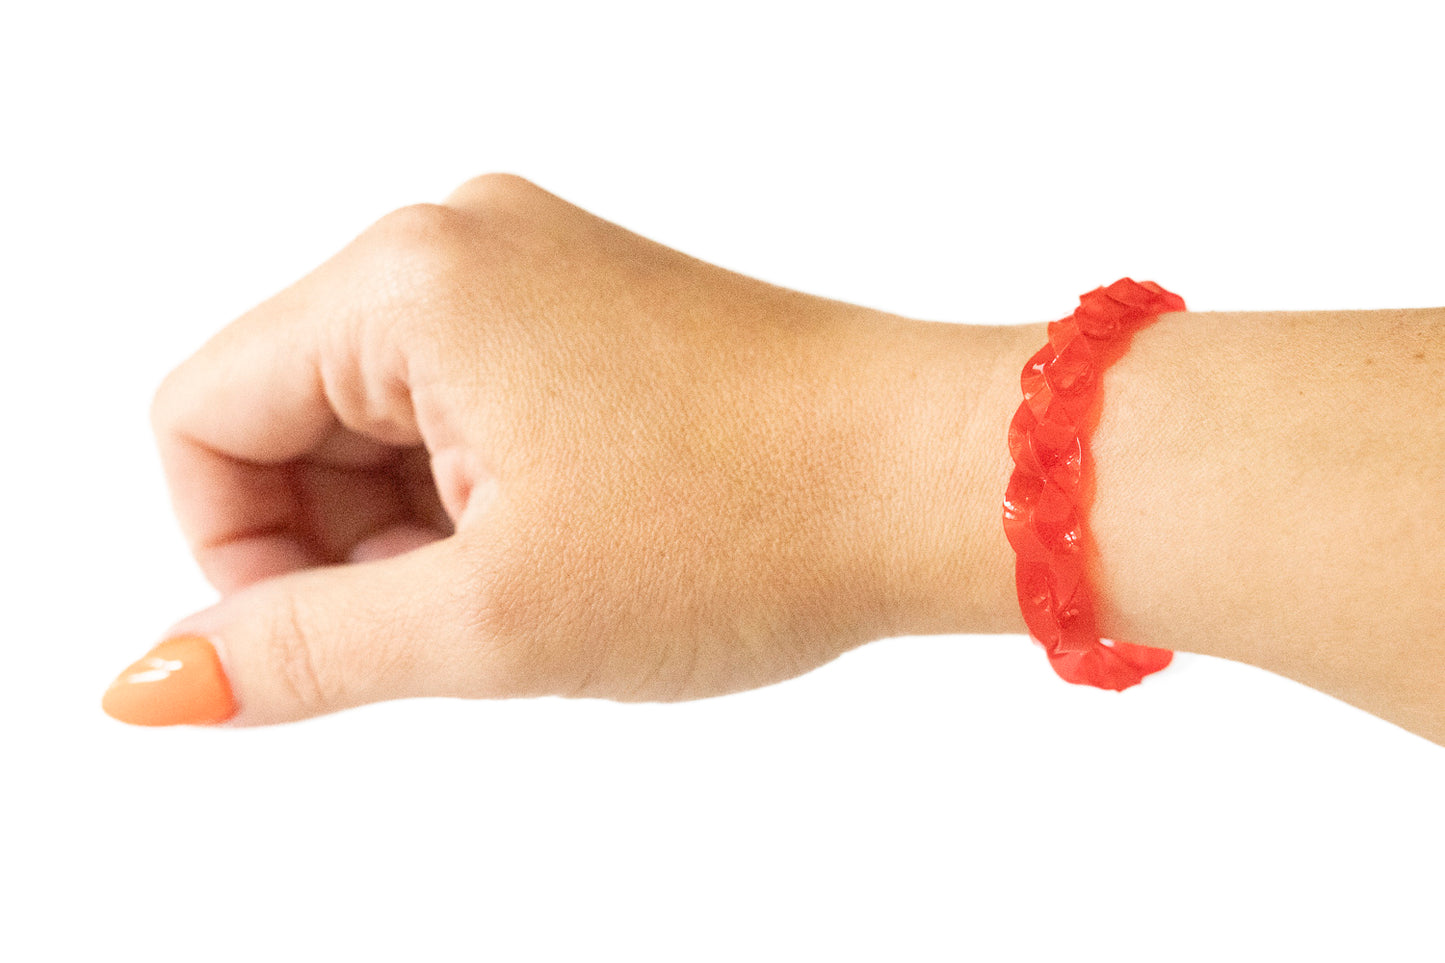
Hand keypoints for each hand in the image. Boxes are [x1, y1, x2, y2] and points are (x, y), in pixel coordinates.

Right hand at [105, 174, 982, 725]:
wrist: (927, 476)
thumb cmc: (750, 522)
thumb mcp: (494, 617)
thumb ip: (301, 652)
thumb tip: (155, 682)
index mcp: (409, 280)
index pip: (203, 417)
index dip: (234, 555)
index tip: (330, 640)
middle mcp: (461, 243)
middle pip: (288, 414)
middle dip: (340, 543)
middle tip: (462, 617)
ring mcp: (532, 269)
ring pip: (378, 421)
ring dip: (417, 528)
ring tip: (536, 581)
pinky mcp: (585, 308)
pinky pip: (463, 406)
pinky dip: (479, 495)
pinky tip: (566, 543)